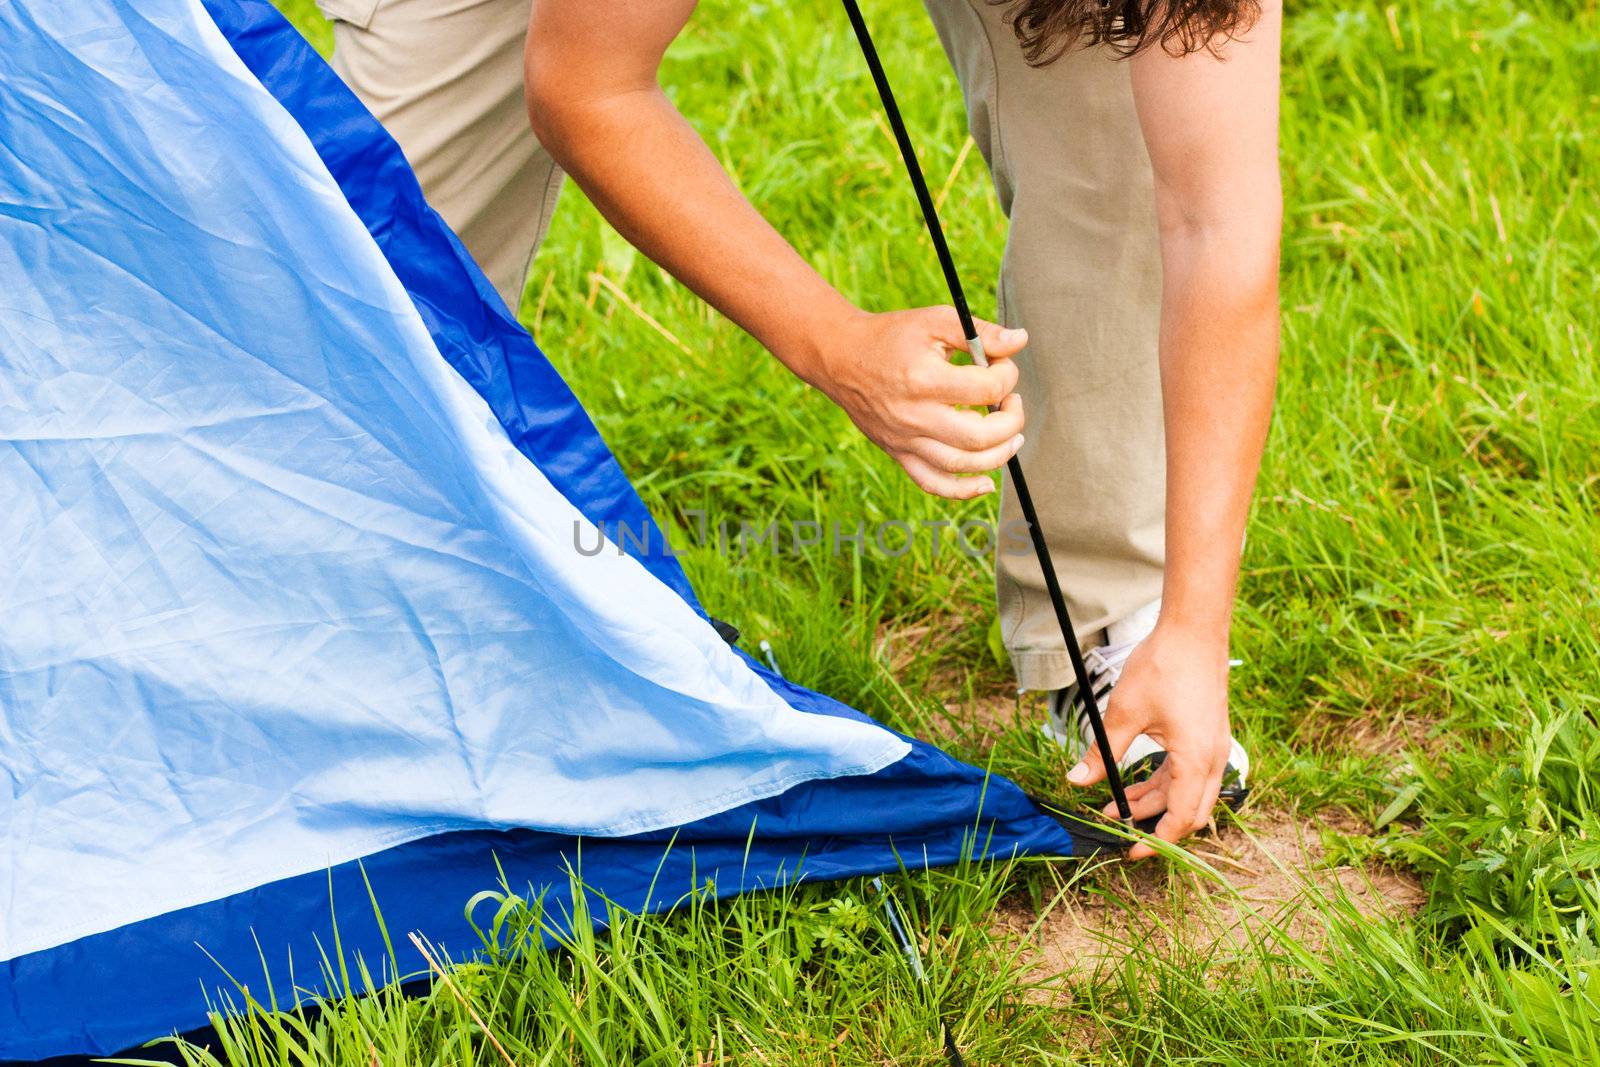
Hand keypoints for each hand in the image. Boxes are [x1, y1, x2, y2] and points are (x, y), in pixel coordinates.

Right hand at [801, 306, 1027, 498]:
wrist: (841, 357)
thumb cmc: (891, 336)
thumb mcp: (935, 321)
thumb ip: (979, 332)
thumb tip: (1020, 340)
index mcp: (924, 379)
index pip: (986, 389)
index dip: (1007, 376)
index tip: (1002, 366)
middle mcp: (914, 415)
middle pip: (980, 436)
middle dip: (1011, 421)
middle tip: (1012, 402)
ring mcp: (905, 440)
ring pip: (962, 464)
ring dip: (999, 454)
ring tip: (1011, 436)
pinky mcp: (898, 453)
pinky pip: (933, 482)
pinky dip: (963, 490)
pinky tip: (986, 482)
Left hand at [1065, 625, 1234, 859]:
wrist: (1193, 630)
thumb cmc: (1162, 667)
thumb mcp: (1124, 713)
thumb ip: (1102, 754)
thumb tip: (1075, 781)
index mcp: (1197, 760)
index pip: (1181, 819)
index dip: (1157, 843)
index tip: (1130, 853)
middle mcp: (1214, 760)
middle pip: (1190, 813)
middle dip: (1155, 826)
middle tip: (1120, 832)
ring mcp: (1215, 748)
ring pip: (1188, 793)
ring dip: (1154, 802)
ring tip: (1115, 806)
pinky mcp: (1208, 736)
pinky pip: (1189, 773)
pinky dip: (1164, 784)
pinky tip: (1133, 783)